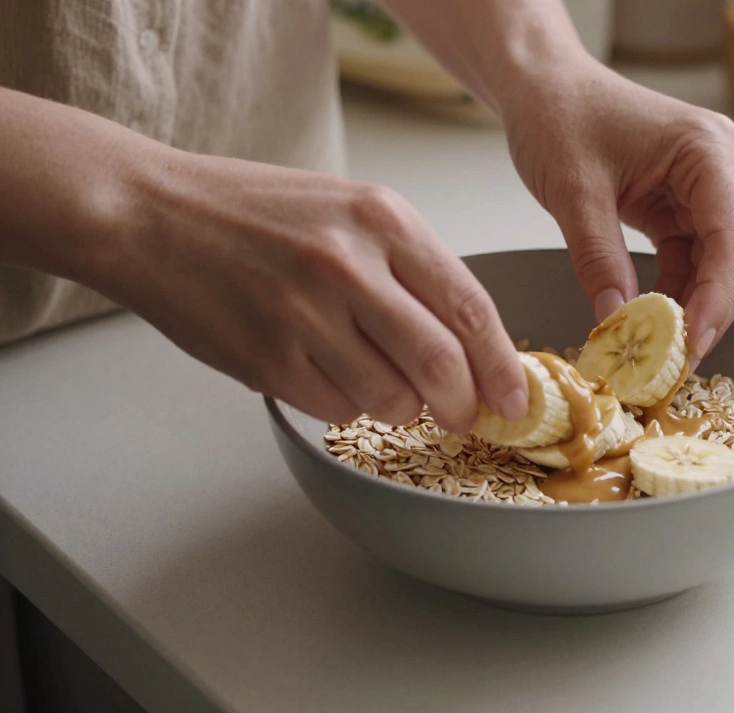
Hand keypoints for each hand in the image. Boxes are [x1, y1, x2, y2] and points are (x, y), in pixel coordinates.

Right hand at [97, 148, 527, 429]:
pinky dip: (347, 406)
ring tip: (380, 383)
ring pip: (392, 397)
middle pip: (442, 364)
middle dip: (464, 404)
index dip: (502, 365)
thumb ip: (412, 268)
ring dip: (401, 408)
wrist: (149, 212)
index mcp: (382, 219)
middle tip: (463, 414)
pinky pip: (337, 408)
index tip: (516, 398)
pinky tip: (328, 374)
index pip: (470, 307)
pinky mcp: (267, 358)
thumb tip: (473, 343)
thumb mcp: (350, 210)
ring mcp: (304, 314)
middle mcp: (348, 265)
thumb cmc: (254, 212)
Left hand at [502, 65, 733, 365]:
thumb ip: (597, 256)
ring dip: (694, 308)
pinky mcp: (686, 205)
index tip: (693, 343)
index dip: (718, 297)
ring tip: (662, 354)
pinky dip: (675, 294)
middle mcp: (722, 168)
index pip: (732, 236)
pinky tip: (653, 326)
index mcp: (707, 151)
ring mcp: (709, 187)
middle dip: (710, 311)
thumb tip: (616, 321)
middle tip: (677, 364)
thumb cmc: (558, 115)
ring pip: (720, 265)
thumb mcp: (572, 188)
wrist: (544, 85)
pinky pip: (692, 260)